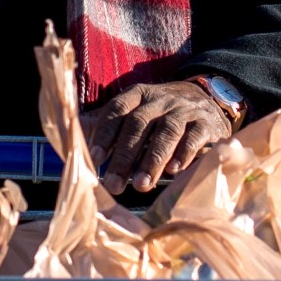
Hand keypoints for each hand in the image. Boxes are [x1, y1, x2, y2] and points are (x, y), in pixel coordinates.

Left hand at [80, 80, 235, 194]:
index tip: (95, 159)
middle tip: (115, 184)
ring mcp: (184, 110)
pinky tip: (174, 171)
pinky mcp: (206, 123)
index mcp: (137, 95)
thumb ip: (108, 124)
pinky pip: (194, 136)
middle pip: (139, 124)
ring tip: (142, 185)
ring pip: (167, 131)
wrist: (208, 99)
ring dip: (153, 159)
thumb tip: (72, 137)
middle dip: (125, 155)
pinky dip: (184, 153)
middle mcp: (160, 100)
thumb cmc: (161, 114)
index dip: (105, 134)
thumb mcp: (136, 111)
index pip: (117, 110)